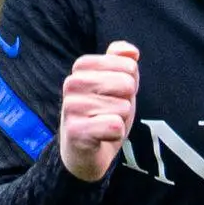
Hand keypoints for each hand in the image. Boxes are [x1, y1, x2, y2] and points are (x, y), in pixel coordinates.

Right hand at [58, 42, 140, 182]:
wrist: (84, 153)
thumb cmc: (102, 114)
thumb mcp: (117, 84)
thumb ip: (122, 62)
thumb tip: (132, 52)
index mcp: (82, 66)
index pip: (129, 66)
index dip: (130, 85)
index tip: (114, 96)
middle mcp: (72, 82)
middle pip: (127, 84)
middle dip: (126, 102)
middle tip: (111, 112)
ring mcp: (71, 106)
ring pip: (123, 107)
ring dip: (120, 120)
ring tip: (104, 124)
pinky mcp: (75, 130)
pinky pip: (115, 126)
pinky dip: (116, 135)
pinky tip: (102, 136)